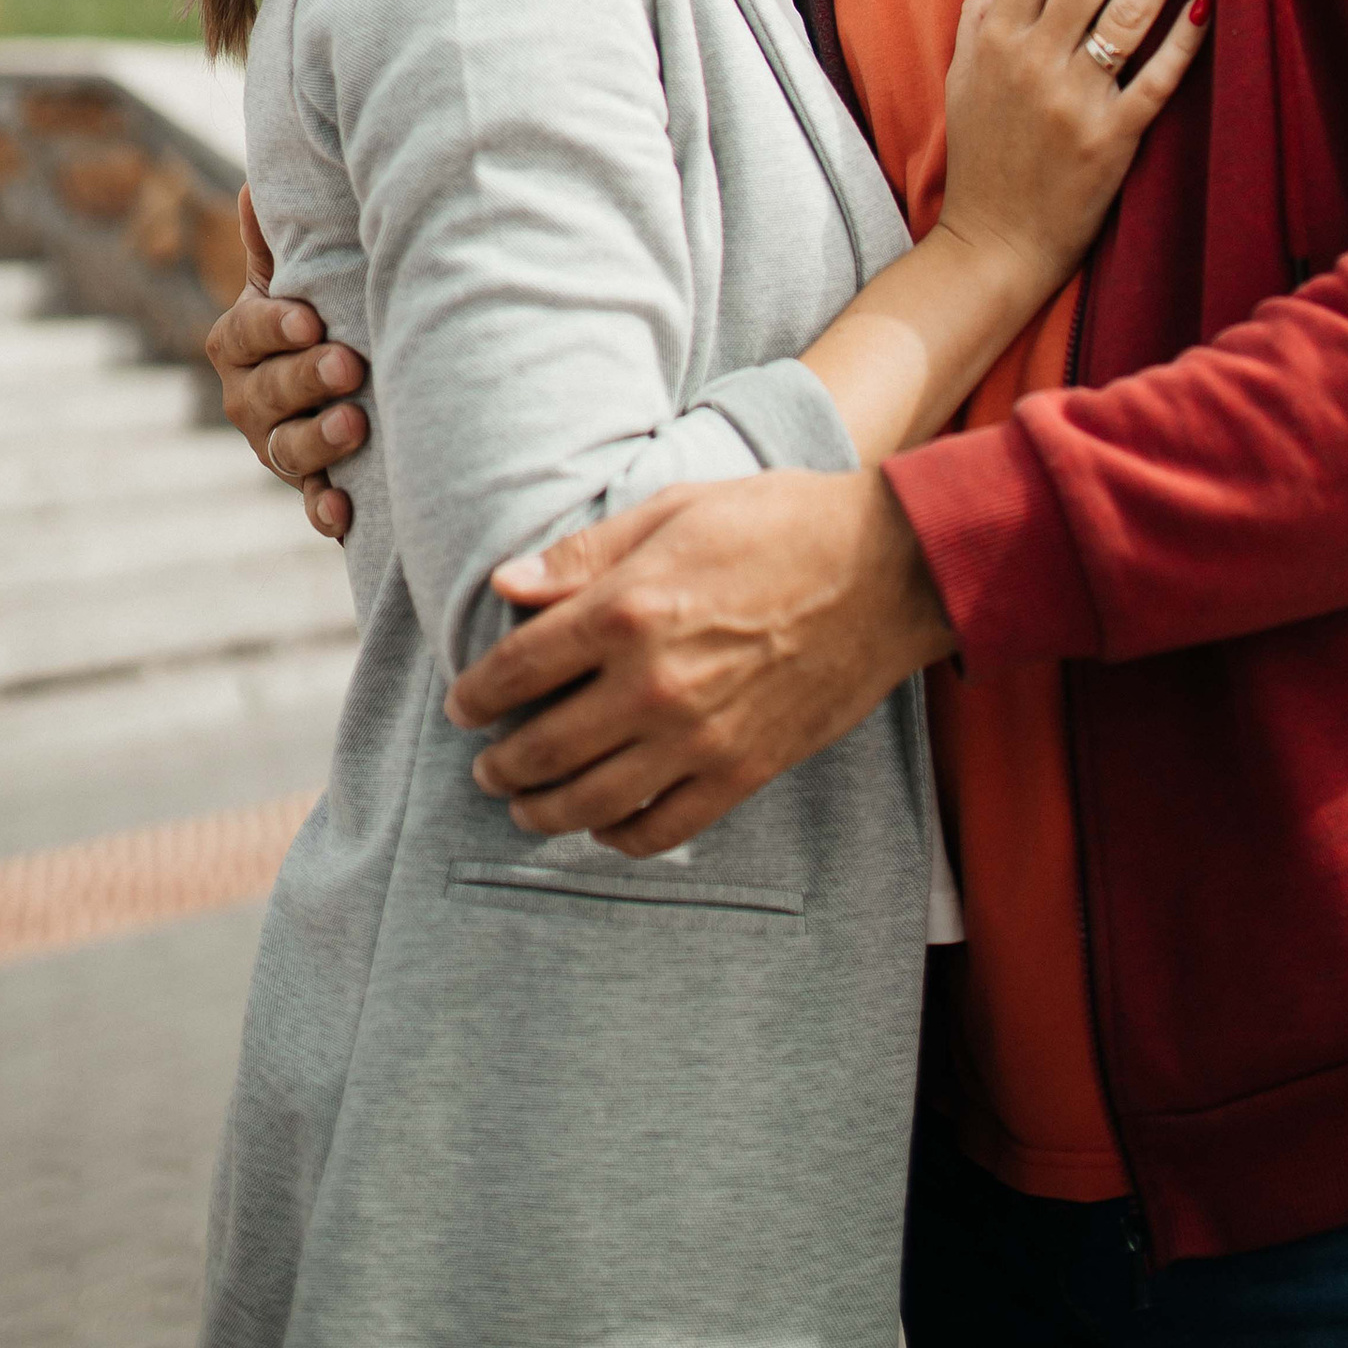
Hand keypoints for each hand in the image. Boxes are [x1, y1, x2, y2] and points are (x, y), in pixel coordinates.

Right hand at [203, 185, 369, 538]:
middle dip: (307, 379)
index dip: (275, 326)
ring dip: (319, 440)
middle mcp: (247, 397)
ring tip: (357, 425)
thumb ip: (273, 243)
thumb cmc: (315, 308)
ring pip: (286, 449)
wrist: (335, 376)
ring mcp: (274, 444)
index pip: (247, 333)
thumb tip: (254, 188)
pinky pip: (309, 503)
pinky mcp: (307, 484)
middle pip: (268, 392)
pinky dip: (323, 510)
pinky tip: (343, 513)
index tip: (310, 317)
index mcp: (238, 340)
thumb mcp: (290, 275)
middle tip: (349, 365)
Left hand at [446, 469, 954, 853]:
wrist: (885, 571)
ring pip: (590, 801)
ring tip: (524, 806)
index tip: (463, 704)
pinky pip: (660, 829)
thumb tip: (506, 584)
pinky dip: (618, 837)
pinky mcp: (741, 772)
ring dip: (542, 811)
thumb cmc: (777, 524)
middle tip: (485, 766)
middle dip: (500, 763)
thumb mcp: (673, 511)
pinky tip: (603, 824)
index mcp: (627, 610)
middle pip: (543, 746)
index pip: (518, 668)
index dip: (477, 694)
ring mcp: (698, 738)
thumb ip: (584, 556)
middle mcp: (652, 683)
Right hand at [935, 0, 1207, 311]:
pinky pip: (1154, 82)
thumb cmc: (983, 153)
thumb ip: (983, 15)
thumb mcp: (963, 74)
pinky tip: (1204, 3)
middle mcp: (1034, 58)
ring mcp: (1074, 99)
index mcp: (996, 34)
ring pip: (1126, 12)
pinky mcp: (1112, 140)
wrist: (994, 243)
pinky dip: (1179, 45)